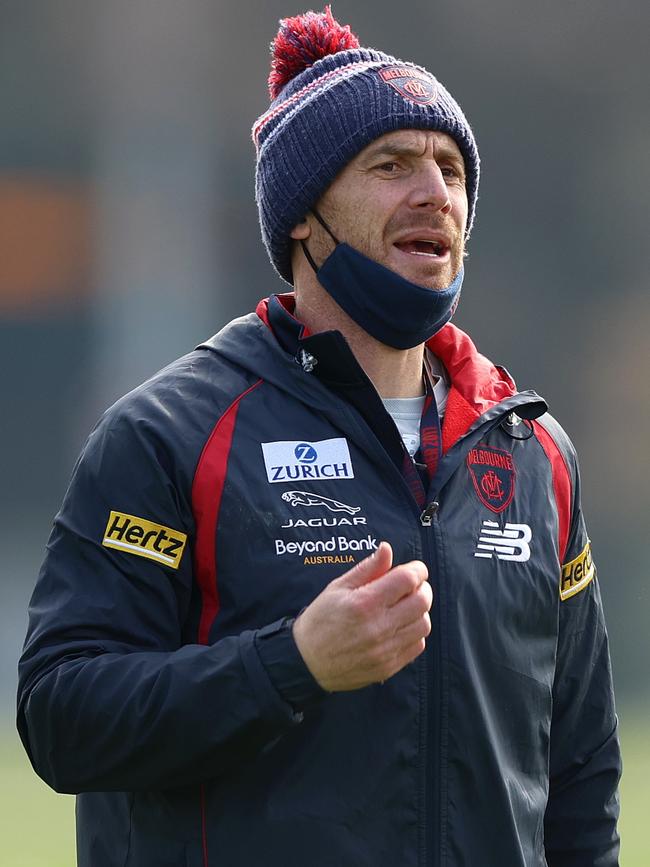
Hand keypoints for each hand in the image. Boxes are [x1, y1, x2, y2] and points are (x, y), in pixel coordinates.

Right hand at [292, 541, 431, 691]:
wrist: (306, 662)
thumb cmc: (320, 620)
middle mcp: (378, 627)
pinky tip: (400, 626)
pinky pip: (417, 645)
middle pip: (422, 601)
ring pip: (424, 624)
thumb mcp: (338, 588)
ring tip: (405, 607)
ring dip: (419, 611)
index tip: (415, 569)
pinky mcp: (389, 666)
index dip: (417, 570)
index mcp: (364, 603)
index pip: (407, 579)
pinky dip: (414, 632)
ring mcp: (385, 649)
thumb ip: (367, 568)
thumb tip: (387, 549)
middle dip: (422, 588)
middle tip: (411, 586)